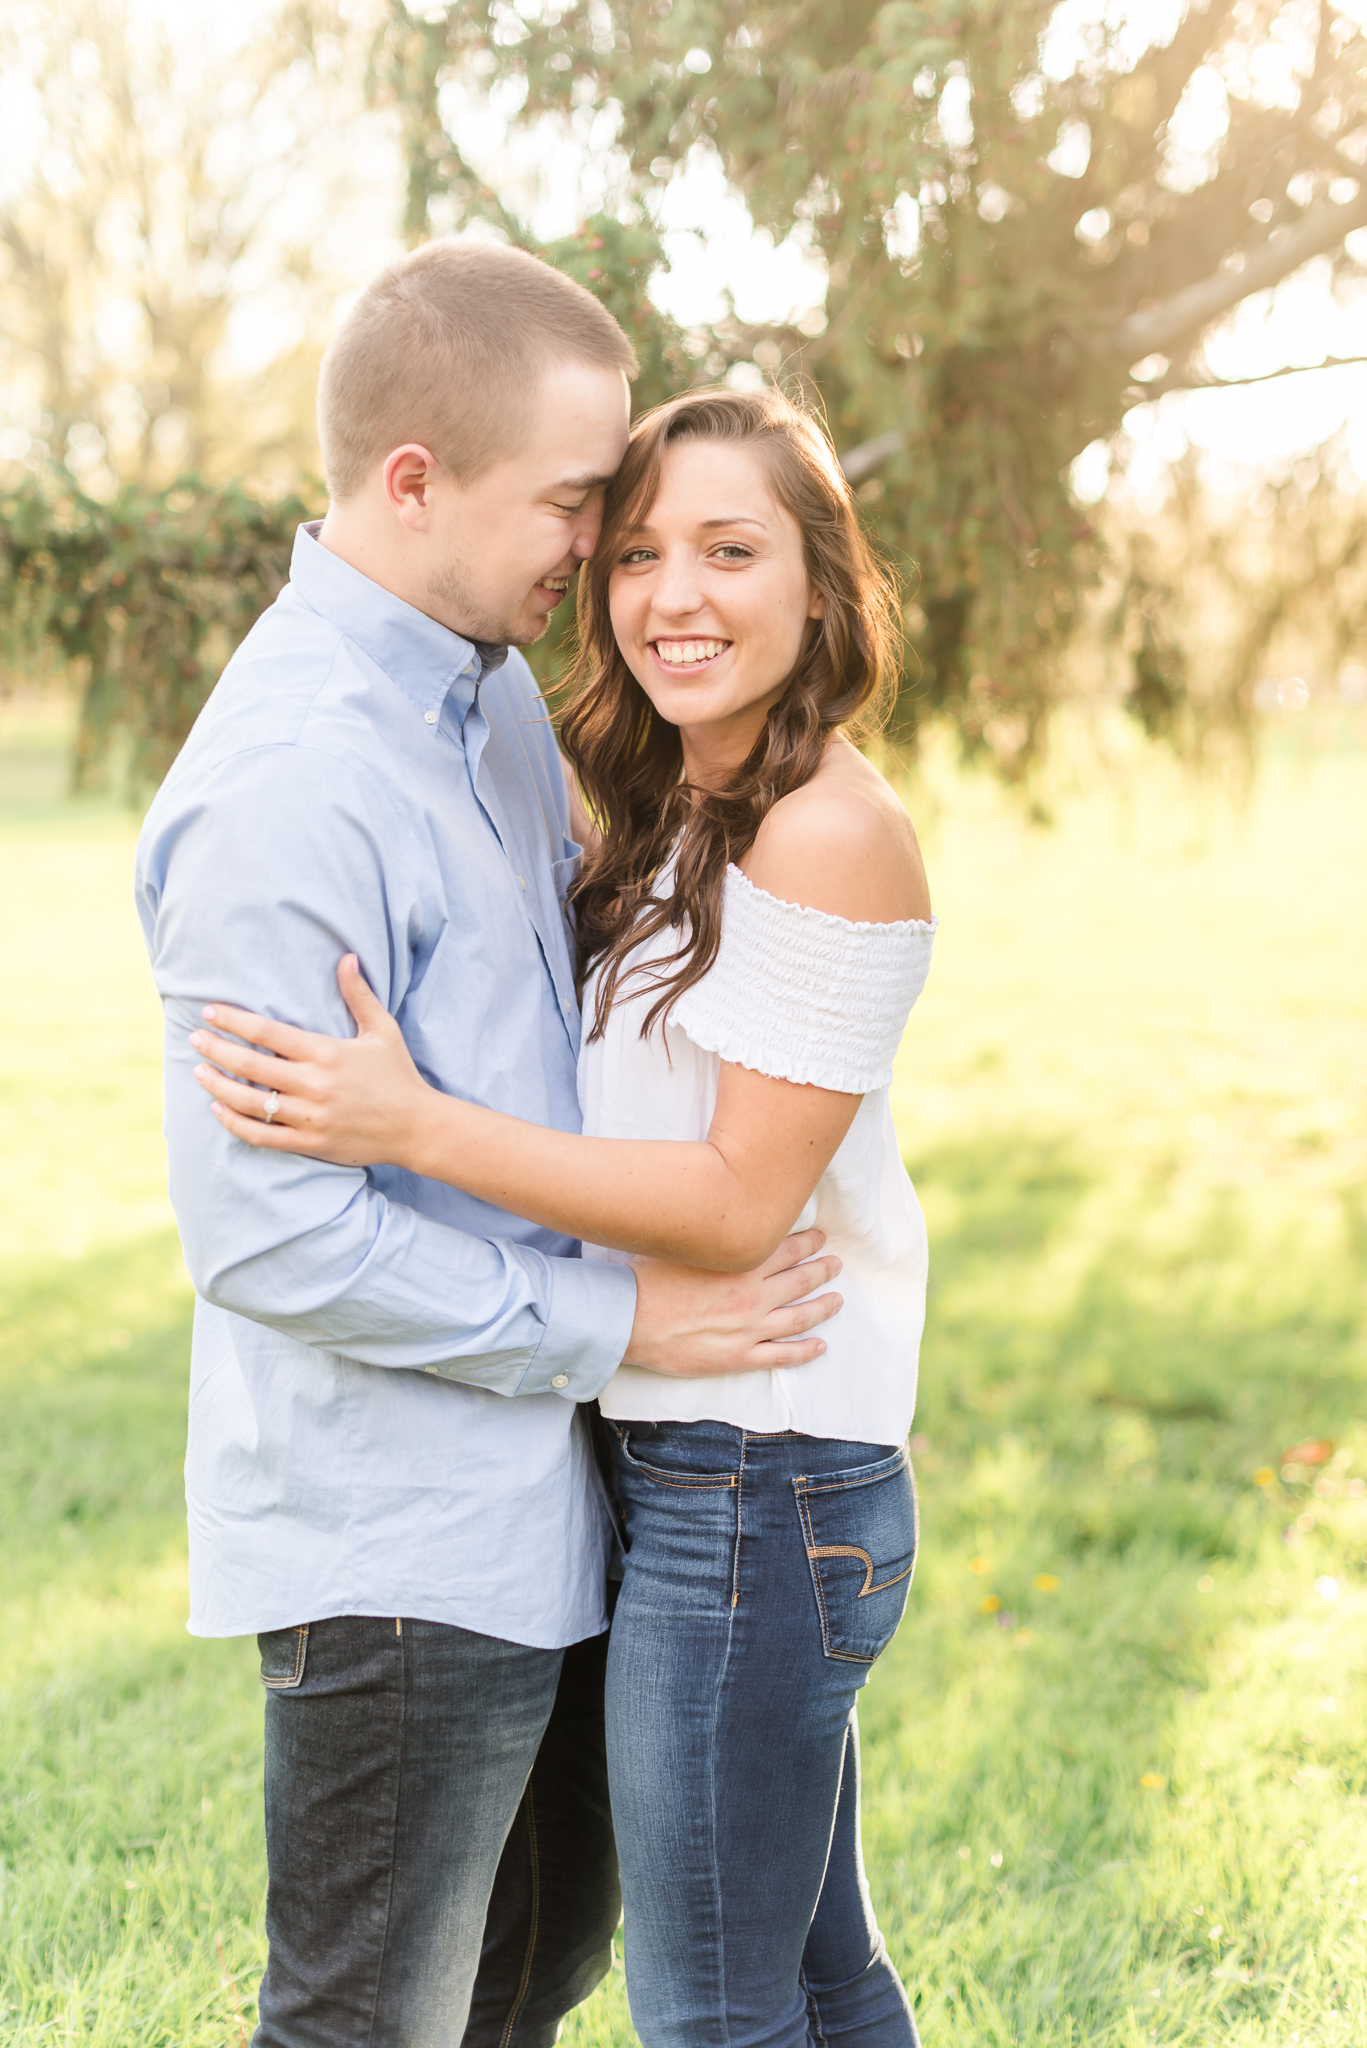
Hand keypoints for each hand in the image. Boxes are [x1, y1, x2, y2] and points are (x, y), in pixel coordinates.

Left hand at [188, 956, 432, 1168]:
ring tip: (199, 1072)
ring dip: (218, 1086)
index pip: (268, 1033)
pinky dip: (235, 1123)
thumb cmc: (398, 1075)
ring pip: (250, 1102)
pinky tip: (218, 1109)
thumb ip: (359, 994)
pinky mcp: (310, 1143)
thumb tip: (347, 957)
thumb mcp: (382, 1030)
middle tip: (194, 1038)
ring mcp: (310, 1117)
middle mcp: (314, 1085)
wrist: (417, 1127)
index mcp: (327, 1053)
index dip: (234, 1020)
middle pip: (250, 1066)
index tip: (210, 1012)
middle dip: (216, 1049)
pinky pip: (262, 1136)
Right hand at [625, 1230, 843, 1375]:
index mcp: (740, 1264)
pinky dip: (806, 1351)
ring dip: (824, 1306)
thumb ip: (712, 1237)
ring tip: (838, 1300)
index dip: (808, 1241)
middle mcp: (752, 1295)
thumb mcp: (685, 1246)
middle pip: (801, 1279)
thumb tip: (723, 1219)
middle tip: (835, 1264)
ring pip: (801, 1317)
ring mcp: (748, 1328)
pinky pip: (782, 1355)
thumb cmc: (649, 1279)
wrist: (628, 1320)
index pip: (787, 1248)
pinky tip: (820, 1346)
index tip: (819, 1237)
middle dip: (823, 1269)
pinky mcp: (739, 1356)